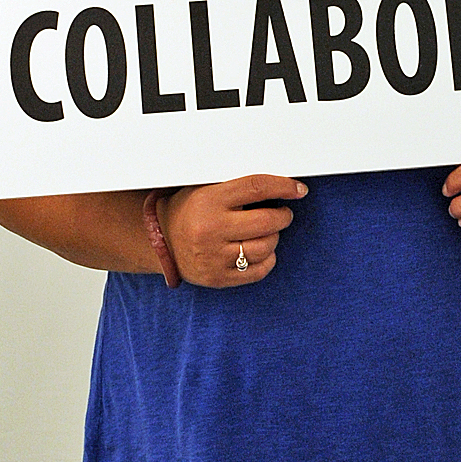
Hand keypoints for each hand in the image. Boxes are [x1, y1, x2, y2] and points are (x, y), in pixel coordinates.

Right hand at [157, 175, 307, 286]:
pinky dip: (267, 259)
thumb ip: (238, 186)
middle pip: (267, 221)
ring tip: (267, 231)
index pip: (257, 187)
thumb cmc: (189, 210)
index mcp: (209, 200)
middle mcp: (211, 229)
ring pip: (266, 247)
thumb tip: (279, 183)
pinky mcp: (218, 278)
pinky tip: (260, 250)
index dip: (283, 186)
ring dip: (274, 237)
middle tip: (283, 213)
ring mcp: (214, 256)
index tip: (298, 189)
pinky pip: (258, 271)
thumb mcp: (206, 189)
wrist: (162, 241)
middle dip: (283, 216)